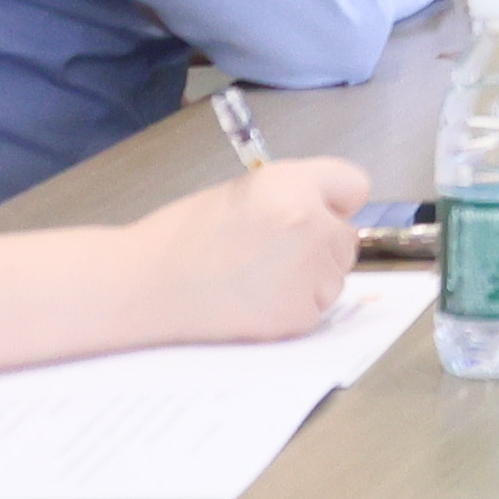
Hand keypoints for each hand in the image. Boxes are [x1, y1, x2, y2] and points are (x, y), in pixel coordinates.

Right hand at [126, 155, 363, 342]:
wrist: (145, 284)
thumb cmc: (185, 235)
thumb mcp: (246, 190)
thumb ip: (297, 193)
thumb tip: (336, 210)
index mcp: (292, 184)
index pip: (353, 185)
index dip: (330, 200)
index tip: (313, 210)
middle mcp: (308, 223)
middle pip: (346, 236)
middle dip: (318, 243)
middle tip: (266, 250)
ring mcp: (307, 271)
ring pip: (335, 275)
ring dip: (309, 278)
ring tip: (255, 276)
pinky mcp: (298, 313)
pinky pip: (317, 308)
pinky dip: (293, 307)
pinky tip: (254, 300)